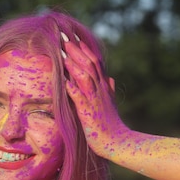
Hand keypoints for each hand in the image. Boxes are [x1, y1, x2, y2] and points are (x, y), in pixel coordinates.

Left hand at [61, 32, 121, 155]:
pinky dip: (72, 89)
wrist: (117, 142)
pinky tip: (64, 81)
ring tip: (62, 52)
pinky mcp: (89, 113)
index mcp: (104, 88)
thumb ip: (110, 91)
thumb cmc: (111, 126)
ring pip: (85, 77)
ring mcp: (95, 101)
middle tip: (63, 37)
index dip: (85, 50)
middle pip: (89, 64)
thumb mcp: (111, 105)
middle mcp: (100, 90)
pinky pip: (80, 98)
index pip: (95, 63)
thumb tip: (111, 79)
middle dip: (76, 50)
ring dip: (73, 64)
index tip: (75, 38)